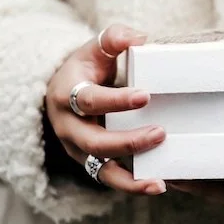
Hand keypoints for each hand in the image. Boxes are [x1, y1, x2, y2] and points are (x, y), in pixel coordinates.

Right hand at [45, 24, 166, 194]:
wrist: (62, 92)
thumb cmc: (85, 68)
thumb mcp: (94, 48)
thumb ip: (113, 38)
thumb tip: (139, 38)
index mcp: (66, 95)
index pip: (89, 100)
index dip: (116, 101)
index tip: (146, 96)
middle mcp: (68, 127)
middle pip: (94, 142)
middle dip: (128, 142)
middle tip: (161, 133)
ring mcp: (78, 150)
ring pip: (100, 170)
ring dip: (130, 178)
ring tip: (159, 181)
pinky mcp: (90, 164)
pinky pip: (110, 179)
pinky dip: (132, 186)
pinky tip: (158, 186)